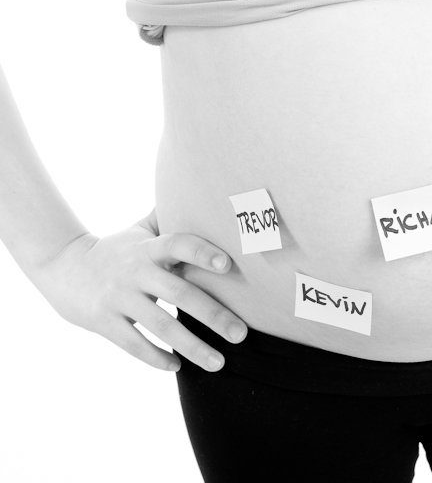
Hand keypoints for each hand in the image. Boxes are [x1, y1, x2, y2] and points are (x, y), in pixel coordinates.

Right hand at [28, 208, 246, 371]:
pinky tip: (178, 367)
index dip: (202, 252)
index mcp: (149, 248)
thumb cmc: (117, 249)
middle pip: (179, 293)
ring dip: (192, 347)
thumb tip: (204, 193)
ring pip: (160, 326)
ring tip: (219, 363)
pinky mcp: (103, 321)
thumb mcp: (140, 230)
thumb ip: (169, 218)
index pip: (178, 244)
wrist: (61, 266)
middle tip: (242, 334)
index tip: (227, 264)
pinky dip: (156, 358)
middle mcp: (135, 271)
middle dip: (213, 315)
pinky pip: (133, 344)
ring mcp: (118, 298)